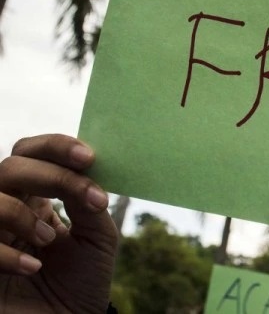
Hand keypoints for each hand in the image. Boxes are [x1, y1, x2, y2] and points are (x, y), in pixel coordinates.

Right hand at [0, 134, 117, 313]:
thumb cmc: (81, 284)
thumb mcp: (96, 237)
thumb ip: (88, 201)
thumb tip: (85, 169)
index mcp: (34, 197)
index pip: (32, 153)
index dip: (56, 147)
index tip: (89, 157)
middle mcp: (6, 208)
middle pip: (10, 166)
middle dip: (52, 175)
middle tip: (88, 197)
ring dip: (21, 214)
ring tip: (50, 240)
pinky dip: (5, 253)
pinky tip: (31, 267)